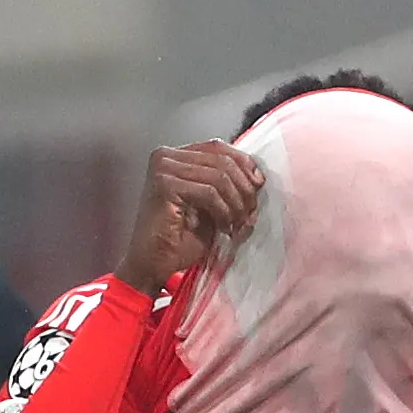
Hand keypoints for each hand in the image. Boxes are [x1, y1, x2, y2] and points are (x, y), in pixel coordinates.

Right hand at [114, 140, 263, 294]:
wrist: (154, 264)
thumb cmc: (179, 239)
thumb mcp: (213, 206)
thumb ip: (228, 187)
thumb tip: (257, 177)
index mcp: (176, 156)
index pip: (218, 148)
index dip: (244, 164)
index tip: (258, 185)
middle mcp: (166, 156)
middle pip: (222, 160)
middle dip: (243, 189)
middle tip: (250, 214)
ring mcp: (163, 169)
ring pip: (219, 176)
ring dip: (235, 204)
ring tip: (237, 224)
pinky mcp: (164, 185)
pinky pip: (208, 192)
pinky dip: (223, 212)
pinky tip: (223, 227)